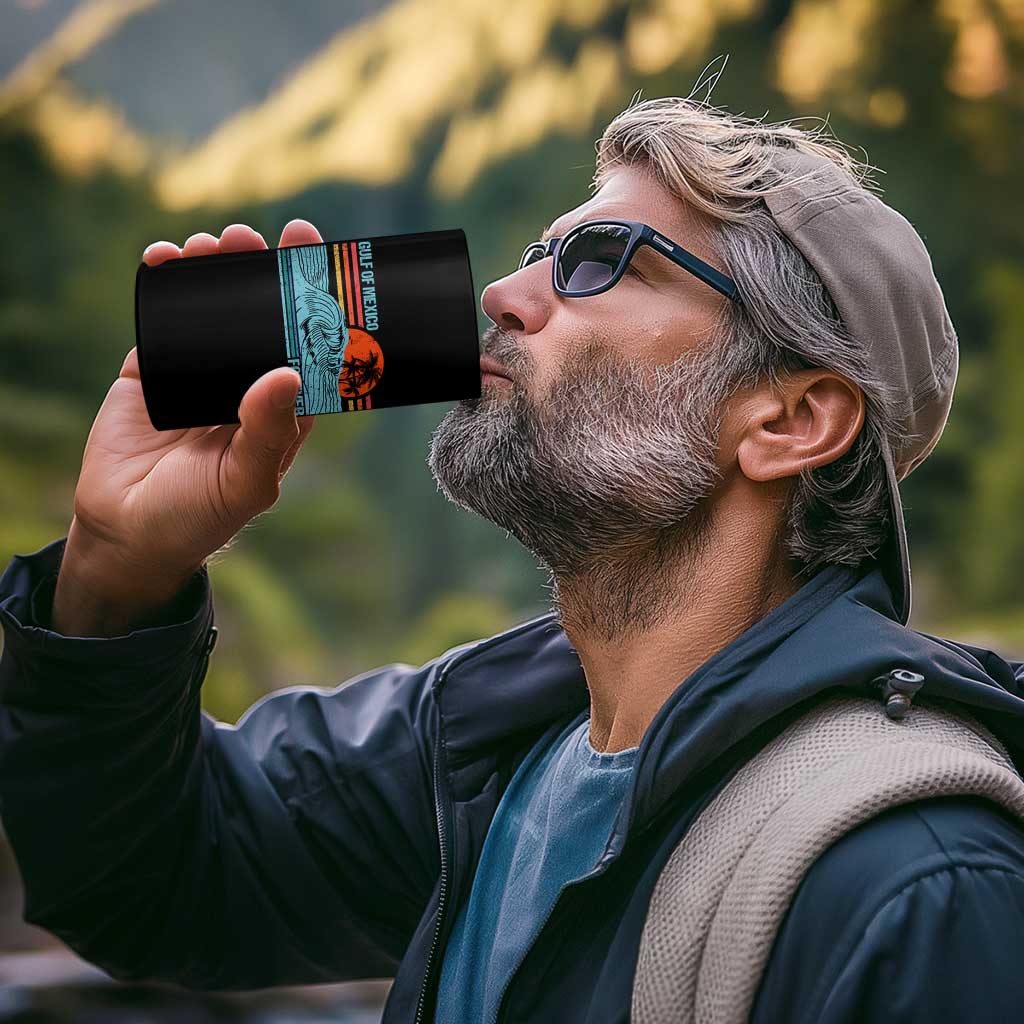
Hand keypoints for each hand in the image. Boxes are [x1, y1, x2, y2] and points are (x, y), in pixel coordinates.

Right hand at [52, 220, 320, 633]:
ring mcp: (203, 371)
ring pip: (217, 307)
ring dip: (218, 269)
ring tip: (214, 244)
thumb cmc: (199, 516)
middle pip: (266, 315)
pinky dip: (166, 283)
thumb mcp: (244, 482)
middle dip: (266, 271)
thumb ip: (268, 432)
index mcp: (284, 408)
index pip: (310, 346)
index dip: (319, 303)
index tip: (320, 259)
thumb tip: (288, 374)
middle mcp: (249, 382)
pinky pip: (165, 316)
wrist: (127, 532)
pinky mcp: (155, 367)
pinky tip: (166, 258)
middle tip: (264, 237)